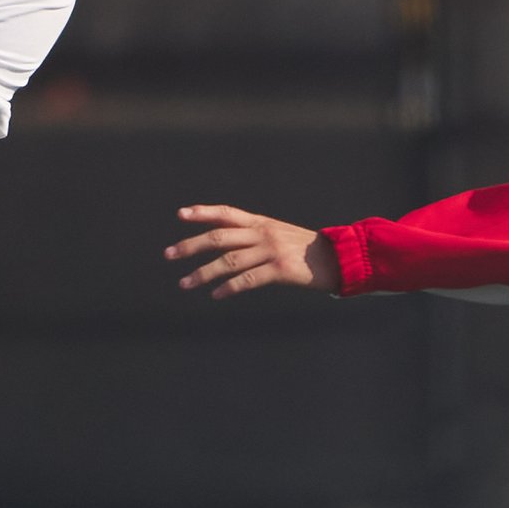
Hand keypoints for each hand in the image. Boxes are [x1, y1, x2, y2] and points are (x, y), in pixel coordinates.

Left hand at [166, 204, 340, 296]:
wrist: (339, 258)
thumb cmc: (305, 251)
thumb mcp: (278, 235)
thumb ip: (254, 236)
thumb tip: (225, 243)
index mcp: (261, 223)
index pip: (227, 213)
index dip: (203, 212)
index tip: (180, 215)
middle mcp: (263, 233)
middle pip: (219, 236)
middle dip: (191, 245)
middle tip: (169, 254)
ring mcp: (271, 250)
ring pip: (228, 261)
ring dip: (203, 273)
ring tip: (184, 283)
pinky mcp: (280, 269)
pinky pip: (247, 279)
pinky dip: (228, 288)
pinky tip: (215, 295)